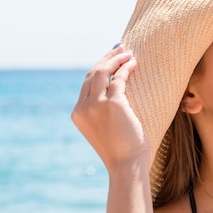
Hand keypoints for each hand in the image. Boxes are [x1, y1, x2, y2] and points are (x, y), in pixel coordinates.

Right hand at [71, 44, 149, 173]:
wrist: (126, 165)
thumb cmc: (122, 149)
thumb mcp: (104, 127)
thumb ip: (102, 109)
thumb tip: (116, 86)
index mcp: (77, 113)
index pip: (87, 83)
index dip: (99, 67)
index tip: (110, 57)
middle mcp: (83, 107)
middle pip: (93, 73)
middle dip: (107, 58)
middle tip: (120, 47)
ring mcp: (96, 105)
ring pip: (104, 72)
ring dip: (117, 59)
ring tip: (129, 52)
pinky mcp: (113, 104)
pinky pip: (120, 78)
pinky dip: (127, 68)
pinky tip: (134, 63)